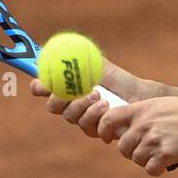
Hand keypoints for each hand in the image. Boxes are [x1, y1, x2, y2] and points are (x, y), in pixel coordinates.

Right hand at [29, 58, 151, 115]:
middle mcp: (71, 104)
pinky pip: (86, 125)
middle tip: (70, 91)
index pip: (44, 88)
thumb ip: (81, 58)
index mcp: (68, 87)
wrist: (140, 96)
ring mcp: (82, 118)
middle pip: (52, 106)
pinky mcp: (94, 130)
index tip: (40, 84)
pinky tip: (106, 106)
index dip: (38, 86)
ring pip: (69, 115)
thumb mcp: (100, 65)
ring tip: (98, 95)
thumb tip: (63, 48)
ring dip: (81, 104)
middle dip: (58, 98)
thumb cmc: (119, 81)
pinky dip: (95, 114)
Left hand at [88, 96, 177, 175]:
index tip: (108, 137)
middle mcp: (145, 124)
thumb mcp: (161, 105)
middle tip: (148, 148)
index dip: (104, 131)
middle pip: (122, 147)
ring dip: (147, 160)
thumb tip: (120, 127)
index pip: (108, 120)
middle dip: (132, 151)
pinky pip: (150, 169)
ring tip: (161, 151)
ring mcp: (155, 140)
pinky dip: (157, 169)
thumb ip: (140, 113)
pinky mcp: (165, 154)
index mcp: (141, 109)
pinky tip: (166, 161)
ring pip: (136, 159)